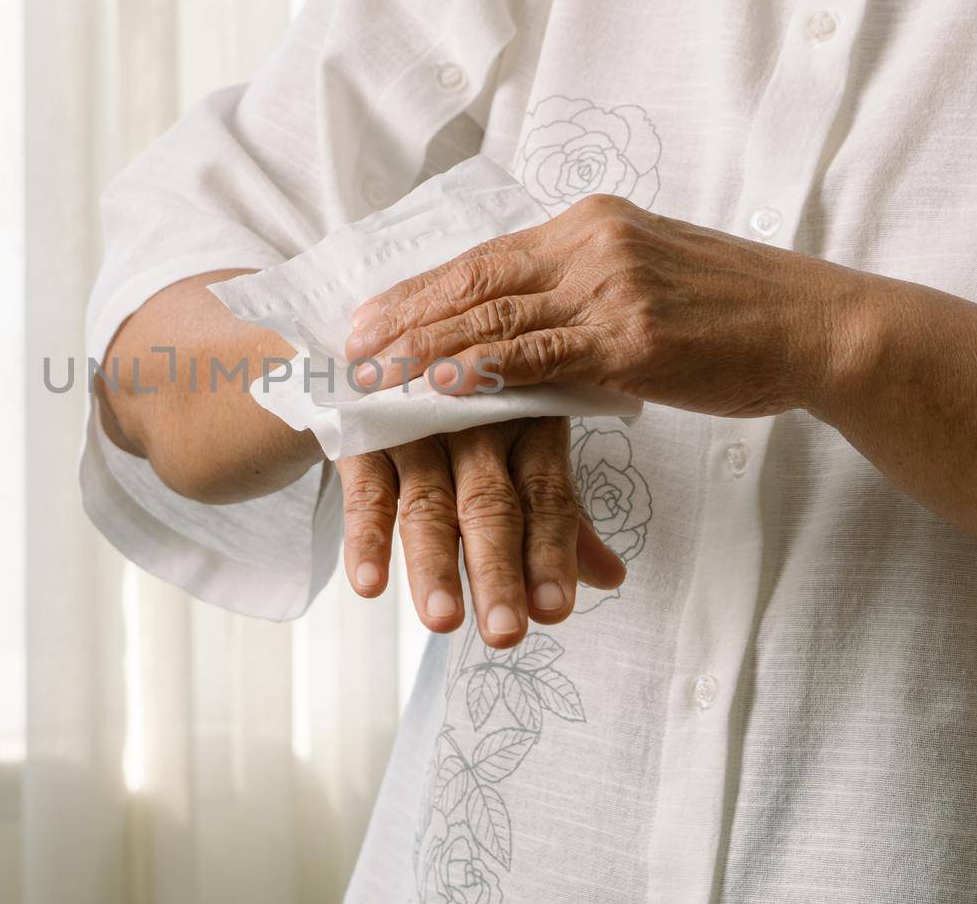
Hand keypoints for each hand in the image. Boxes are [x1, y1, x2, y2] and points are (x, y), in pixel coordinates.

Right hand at [337, 417, 625, 648]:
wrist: (393, 344)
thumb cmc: (472, 410)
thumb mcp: (524, 448)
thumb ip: (558, 516)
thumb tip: (611, 578)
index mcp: (529, 429)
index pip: (547, 498)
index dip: (551, 553)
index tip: (554, 610)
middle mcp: (477, 428)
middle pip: (490, 507)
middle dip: (498, 571)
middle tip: (505, 632)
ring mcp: (418, 429)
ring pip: (428, 504)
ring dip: (433, 565)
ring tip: (442, 621)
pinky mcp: (366, 433)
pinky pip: (366, 490)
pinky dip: (366, 537)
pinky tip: (369, 584)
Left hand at [343, 193, 869, 418]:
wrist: (819, 326)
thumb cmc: (733, 314)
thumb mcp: (647, 281)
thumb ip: (580, 293)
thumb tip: (519, 327)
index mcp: (590, 224)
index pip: (484, 258)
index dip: (420, 289)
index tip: (370, 313)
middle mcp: (592, 242)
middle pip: (474, 281)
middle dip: (404, 316)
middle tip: (347, 345)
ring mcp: (613, 286)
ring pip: (495, 319)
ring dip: (424, 349)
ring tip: (372, 373)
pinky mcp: (635, 336)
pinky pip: (542, 356)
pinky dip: (485, 371)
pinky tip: (441, 386)